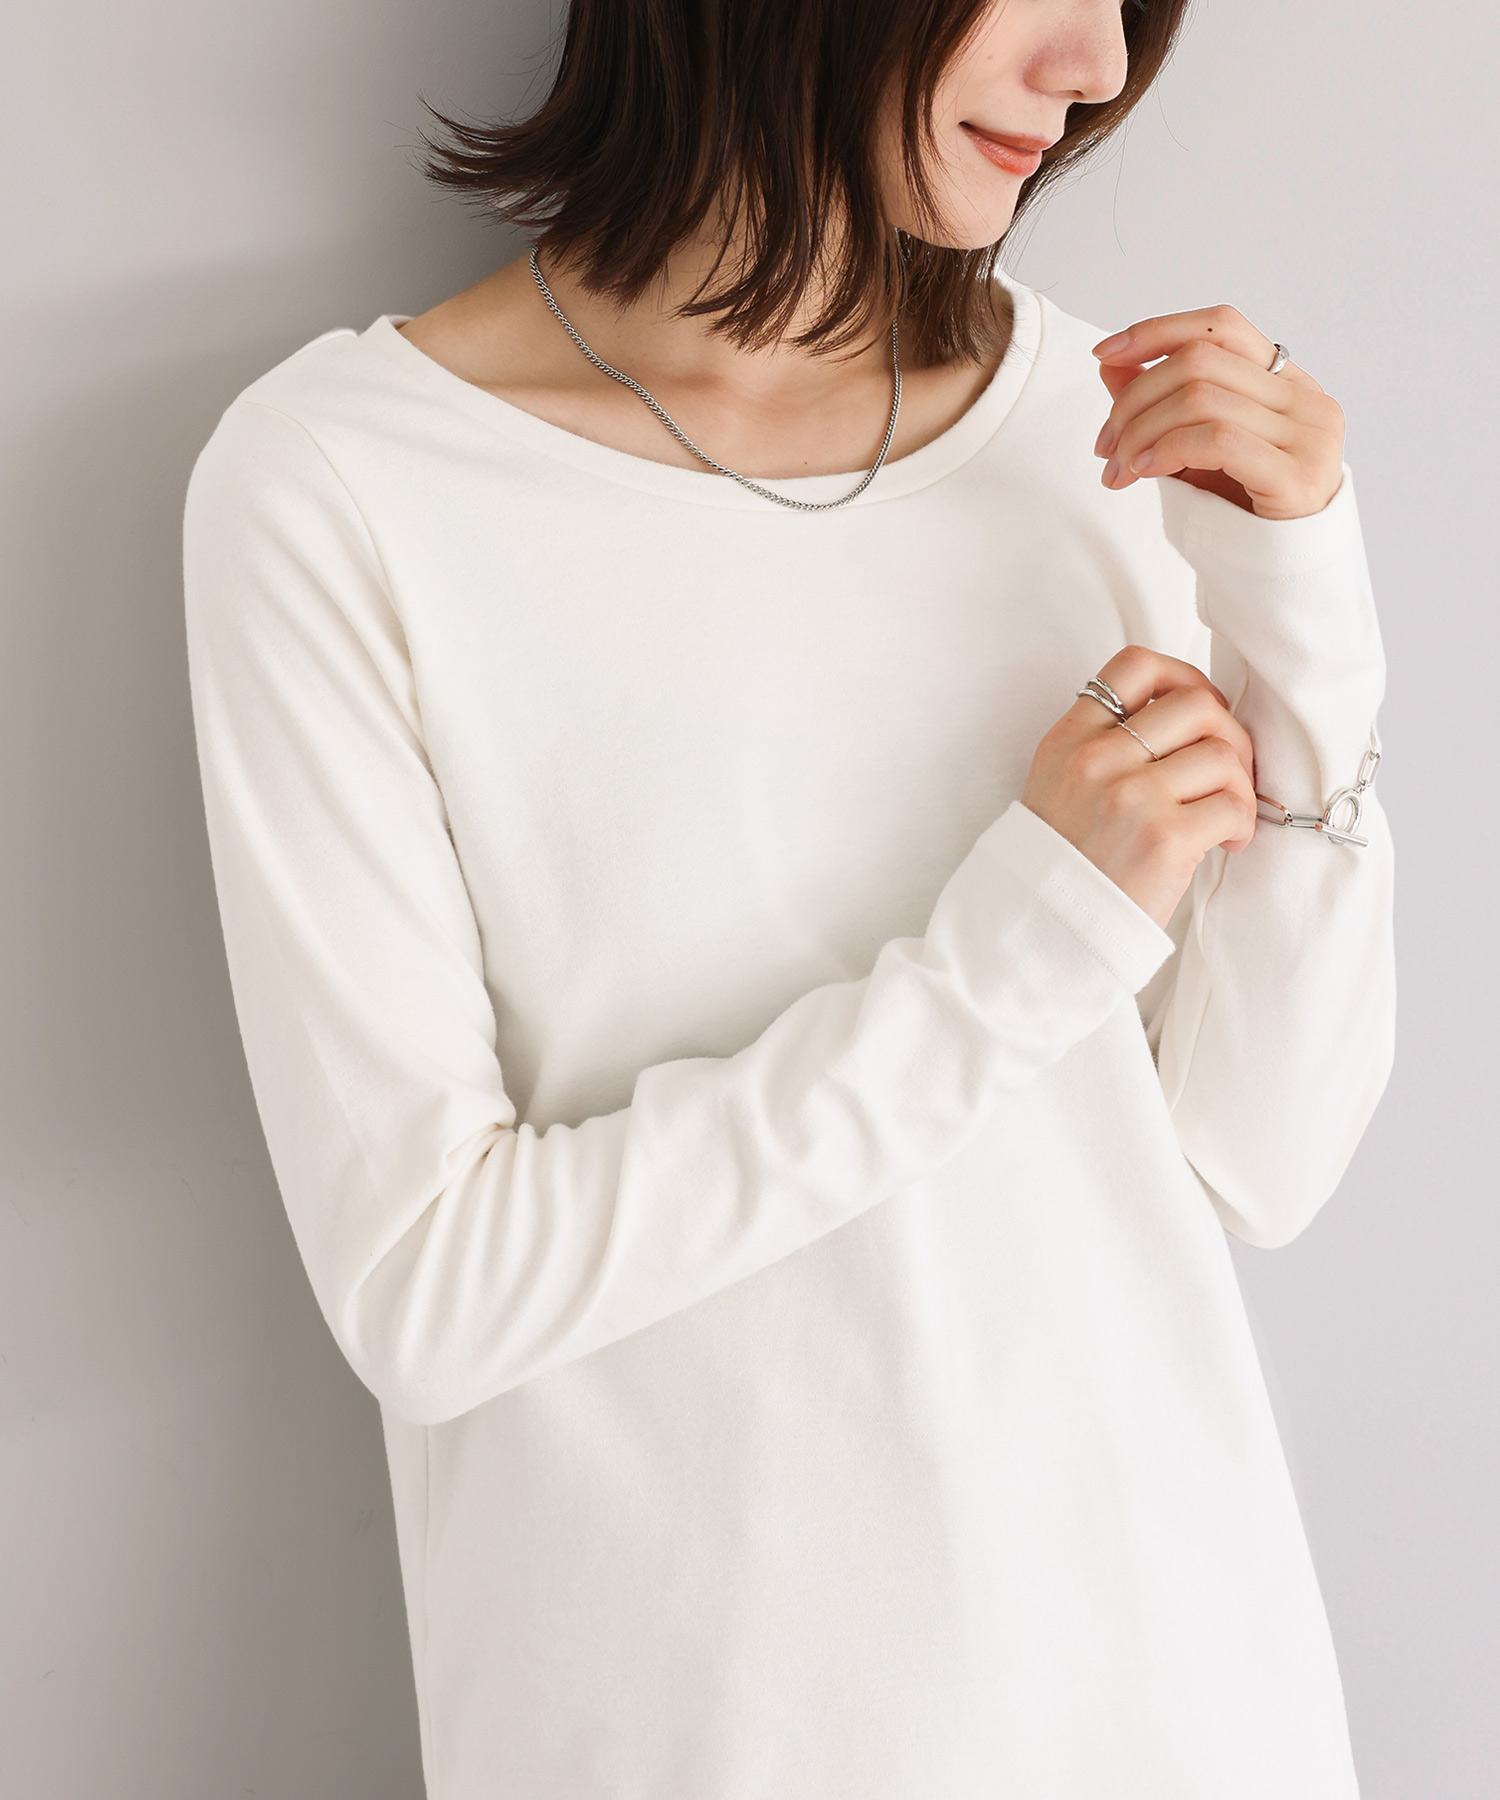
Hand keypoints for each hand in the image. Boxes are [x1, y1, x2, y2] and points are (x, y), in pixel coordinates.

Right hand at [1021, 646, 1257, 927]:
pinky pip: (1234, 806)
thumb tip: (1189, 716)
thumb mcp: (1059, 785)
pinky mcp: (1165, 838)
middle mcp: (1097, 758)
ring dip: (1239, 786)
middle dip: (1228, 735)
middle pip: (1195, 704)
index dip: (1182, 677)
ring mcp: (1131, 796)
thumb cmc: (1063, 864)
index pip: (1135, 666)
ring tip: (1223, 817)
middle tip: (1226, 773)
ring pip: (1223, 754)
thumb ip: (1106, 745)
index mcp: (1069, 739)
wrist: (1043, 930)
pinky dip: (1242, 825)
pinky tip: (1224, 844)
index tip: (1197, 715)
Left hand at [1090, 305, 1344, 520]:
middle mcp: (1306, 399)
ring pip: (1202, 398)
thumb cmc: (1241, 513)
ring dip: (1141, 431)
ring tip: (1118, 468)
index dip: (1158, 332)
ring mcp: (1308, 435)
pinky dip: (1168, 449)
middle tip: (1105, 446)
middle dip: (1135, 399)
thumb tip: (1112, 363)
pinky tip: (1144, 472)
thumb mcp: (1192, 451)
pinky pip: (1217, 439)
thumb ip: (1161, 405)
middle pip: (1200, 361)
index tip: (1104, 354)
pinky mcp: (1298, 475)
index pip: (1221, 326)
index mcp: (1287, 382)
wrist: (1278, 580)